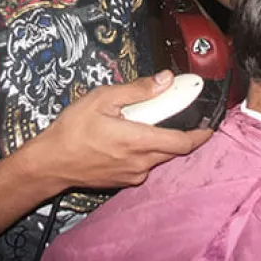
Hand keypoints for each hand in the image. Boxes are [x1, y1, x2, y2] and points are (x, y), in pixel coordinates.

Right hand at [28, 71, 211, 189]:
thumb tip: (165, 79)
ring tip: (137, 123)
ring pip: (157, 157)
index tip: (209, 126)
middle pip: (172, 150)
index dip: (200, 135)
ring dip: (157, 141)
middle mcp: (140, 163)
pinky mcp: (122, 181)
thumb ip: (138, 90)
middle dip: (178, 133)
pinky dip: (142, 151)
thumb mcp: (103, 98)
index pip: (182, 143)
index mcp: (138, 141)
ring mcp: (132, 175)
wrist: (50, 162)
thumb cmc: (72, 129)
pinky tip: (124, 138)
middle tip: (169, 114)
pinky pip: (142, 165)